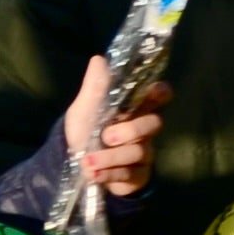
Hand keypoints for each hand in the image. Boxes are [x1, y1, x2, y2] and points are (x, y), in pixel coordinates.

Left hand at [60, 54, 167, 198]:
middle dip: (131, 130)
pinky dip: (109, 174)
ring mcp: (142, 153)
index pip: (157, 96)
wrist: (72, 162)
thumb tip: (99, 59)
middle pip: (153, 124)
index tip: (156, 92)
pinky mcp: (137, 175)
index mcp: (132, 108)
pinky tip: (93, 175)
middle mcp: (142, 129)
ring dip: (110, 157)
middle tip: (108, 136)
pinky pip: (130, 174)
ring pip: (139, 152)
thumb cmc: (83, 130)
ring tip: (88, 162)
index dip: (161, 93)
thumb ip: (95, 88)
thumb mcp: (84, 109)